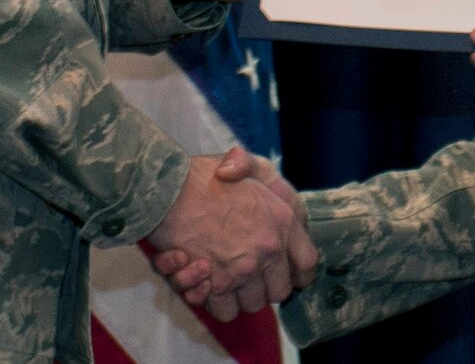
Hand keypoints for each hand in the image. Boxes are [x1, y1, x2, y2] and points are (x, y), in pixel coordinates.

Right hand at [147, 155, 317, 317]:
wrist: (166, 190)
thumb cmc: (202, 177)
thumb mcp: (243, 164)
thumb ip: (258, 173)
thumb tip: (256, 188)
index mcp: (283, 220)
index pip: (307, 263)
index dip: (297, 273)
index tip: (286, 274)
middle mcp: (269, 248)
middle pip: (279, 291)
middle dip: (263, 287)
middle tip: (245, 274)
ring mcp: (244, 269)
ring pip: (252, 304)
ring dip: (239, 296)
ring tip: (222, 276)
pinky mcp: (217, 285)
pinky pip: (226, 311)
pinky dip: (215, 303)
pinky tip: (204, 284)